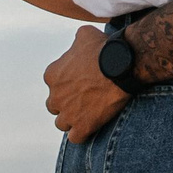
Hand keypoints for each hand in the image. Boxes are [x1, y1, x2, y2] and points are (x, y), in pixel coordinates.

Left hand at [44, 24, 127, 142]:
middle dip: (66, 103)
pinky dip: (82, 133)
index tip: (81, 81)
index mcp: (52, 75)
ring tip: (87, 114)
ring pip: (62, 123)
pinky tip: (91, 127)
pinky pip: (75, 138)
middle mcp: (55, 96)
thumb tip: (79, 40)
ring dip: (72, 120)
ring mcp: (68, 113)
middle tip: (84, 98)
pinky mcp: (82, 126)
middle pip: (54, 105)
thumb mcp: (84, 34)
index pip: (53, 83)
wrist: (120, 66)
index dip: (67, 83)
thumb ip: (76, 40)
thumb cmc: (103, 48)